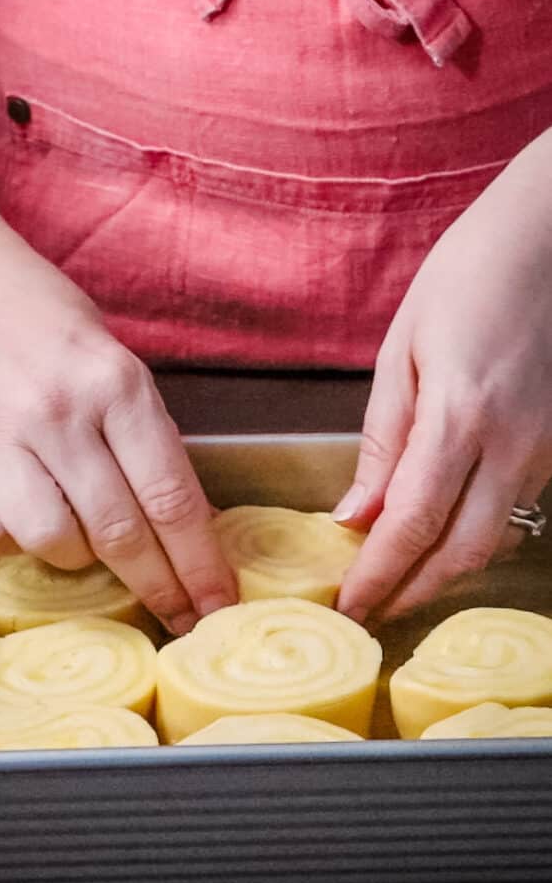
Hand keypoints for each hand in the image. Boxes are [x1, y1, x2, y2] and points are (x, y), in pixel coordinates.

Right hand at [0, 243, 235, 634]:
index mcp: (116, 385)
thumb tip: (192, 528)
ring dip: (82, 560)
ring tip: (88, 540)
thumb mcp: (121, 369)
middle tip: (181, 614)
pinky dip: (17, 544)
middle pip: (121, 532)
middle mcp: (57, 413)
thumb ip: (149, 444)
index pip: (171, 497)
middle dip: (160, 585)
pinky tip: (28, 519)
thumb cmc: (53, 332)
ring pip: (54, 543)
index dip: (199, 563)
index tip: (218, 602)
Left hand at [334, 131, 551, 623]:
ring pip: (494, 537)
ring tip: (398, 574)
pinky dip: (474, 531)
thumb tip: (356, 513)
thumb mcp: (404, 350)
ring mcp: (547, 448)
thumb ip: (382, 440)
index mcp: (460, 417)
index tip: (349, 605)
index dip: (378, 576)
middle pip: (462, 553)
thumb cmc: (469, 275)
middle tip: (373, 607)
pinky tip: (443, 529)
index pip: (411, 526)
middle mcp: (513, 445)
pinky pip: (515, 508)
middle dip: (413, 591)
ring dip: (444, 567)